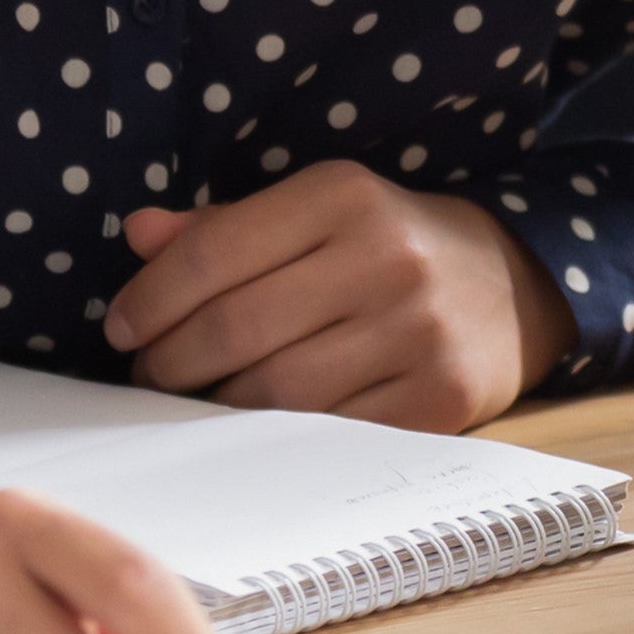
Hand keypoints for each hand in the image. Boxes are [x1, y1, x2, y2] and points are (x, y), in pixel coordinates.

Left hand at [99, 165, 567, 428]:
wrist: (512, 284)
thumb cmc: (385, 245)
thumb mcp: (314, 211)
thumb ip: (225, 226)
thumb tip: (139, 235)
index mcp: (342, 195)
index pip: (212, 253)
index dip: (149, 299)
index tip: (121, 327)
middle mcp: (384, 258)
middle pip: (234, 328)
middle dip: (168, 361)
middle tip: (146, 374)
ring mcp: (417, 333)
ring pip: (273, 391)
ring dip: (211, 406)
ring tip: (190, 401)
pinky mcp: (438, 399)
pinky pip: (326, 432)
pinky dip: (273, 438)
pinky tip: (249, 426)